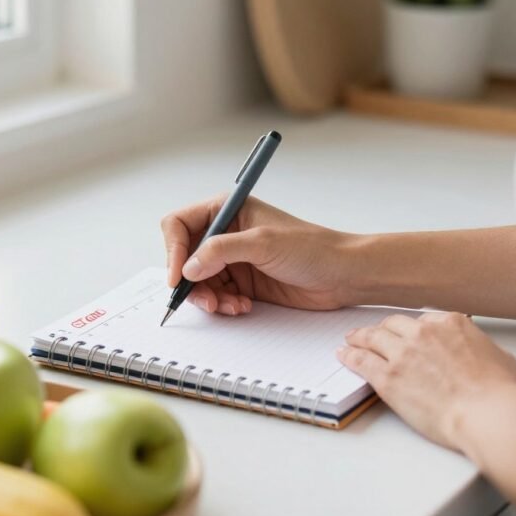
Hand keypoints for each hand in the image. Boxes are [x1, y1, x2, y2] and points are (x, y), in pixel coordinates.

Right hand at [161, 196, 358, 313]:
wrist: (342, 275)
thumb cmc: (313, 248)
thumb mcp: (263, 243)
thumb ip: (221, 251)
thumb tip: (188, 266)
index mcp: (227, 209)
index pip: (179, 225)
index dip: (173, 250)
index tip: (178, 276)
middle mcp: (225, 233)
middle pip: (184, 257)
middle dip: (191, 281)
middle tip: (206, 299)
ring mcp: (233, 259)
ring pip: (199, 281)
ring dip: (209, 298)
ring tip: (230, 305)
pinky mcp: (243, 282)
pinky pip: (216, 296)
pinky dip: (223, 305)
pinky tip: (242, 306)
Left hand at [337, 312, 515, 450]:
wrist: (487, 414)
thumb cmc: (499, 392)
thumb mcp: (499, 357)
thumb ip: (479, 348)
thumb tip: (478, 353)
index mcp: (451, 323)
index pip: (422, 320)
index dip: (412, 329)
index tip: (406, 335)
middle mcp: (423, 332)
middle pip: (394, 325)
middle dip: (383, 329)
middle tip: (374, 334)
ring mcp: (403, 354)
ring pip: (373, 338)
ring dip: (360, 337)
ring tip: (351, 339)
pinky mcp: (388, 378)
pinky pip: (361, 361)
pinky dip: (349, 356)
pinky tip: (343, 355)